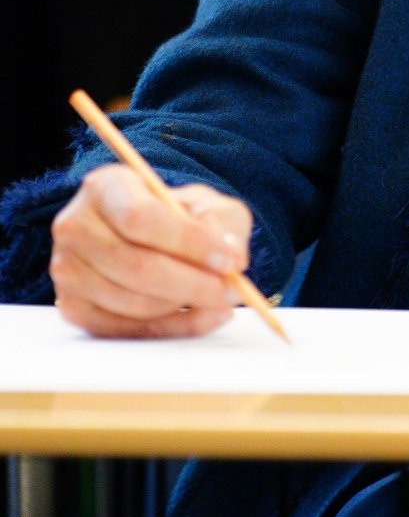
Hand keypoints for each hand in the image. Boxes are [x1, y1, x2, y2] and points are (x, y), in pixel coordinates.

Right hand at [50, 165, 252, 337]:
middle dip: (193, 283)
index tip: (229, 260)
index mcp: (105, 187)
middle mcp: (76, 227)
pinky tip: (202, 315)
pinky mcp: (74, 307)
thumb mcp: (206, 204)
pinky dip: (172, 327)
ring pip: (132, 301)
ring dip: (185, 306)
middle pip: (134, 265)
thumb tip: (232, 258)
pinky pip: (126, 329)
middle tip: (232, 290)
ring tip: (221, 299)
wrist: (147, 236)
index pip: (139, 217)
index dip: (187, 242)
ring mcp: (68, 270)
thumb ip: (223, 224)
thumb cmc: (177, 216)